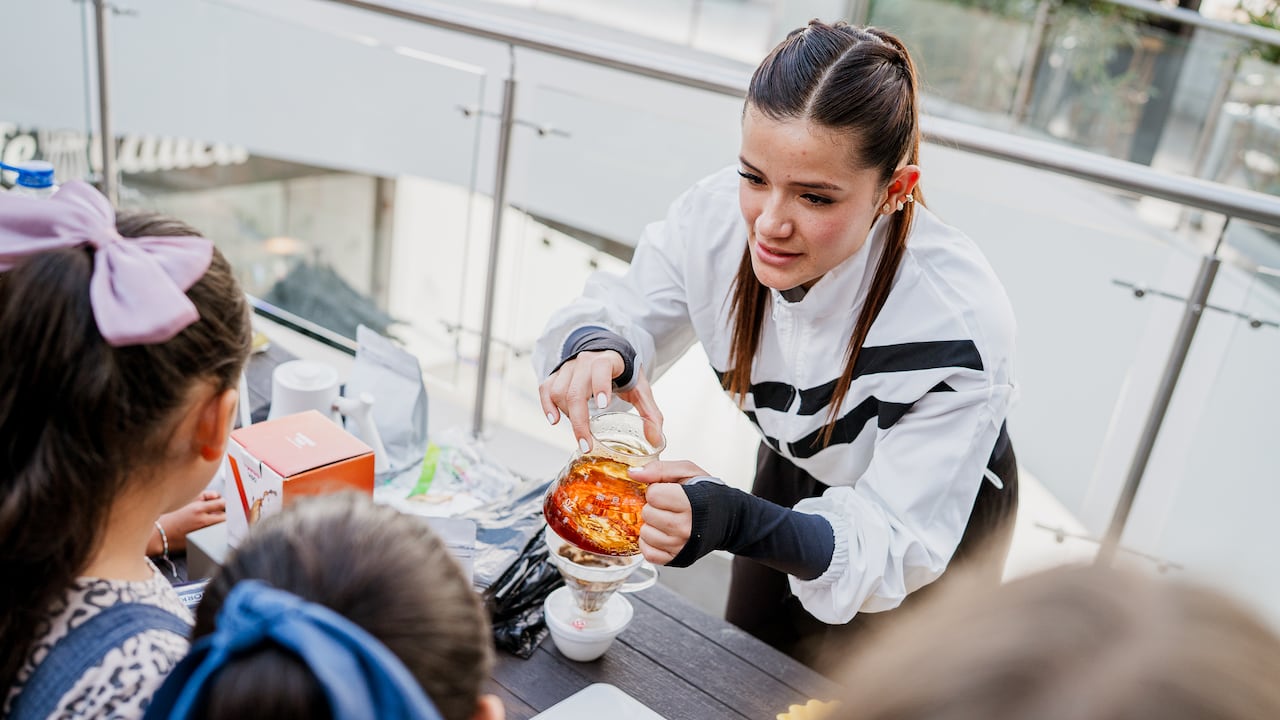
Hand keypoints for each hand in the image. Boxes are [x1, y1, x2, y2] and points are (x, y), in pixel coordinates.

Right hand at [151, 491, 225, 554]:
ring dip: (221, 525)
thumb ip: (204, 496)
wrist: (159, 536)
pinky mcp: (201, 544)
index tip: (224, 505)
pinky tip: (210, 532)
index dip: (225, 504)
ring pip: (222, 528)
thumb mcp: (185, 502)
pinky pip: (215, 538)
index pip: (223, 503)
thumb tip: (217, 495)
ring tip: (215, 523)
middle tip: (222, 515)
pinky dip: (216, 534)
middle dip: (226, 515)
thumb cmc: (170, 518)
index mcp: (198, 509)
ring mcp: (202, 534)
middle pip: (226, 517)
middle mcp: (202, 521)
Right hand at [539, 351, 663, 449]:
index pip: (601, 367)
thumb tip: (656, 439)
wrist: (607, 354)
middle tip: (586, 444)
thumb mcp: (641, 389)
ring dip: (567, 415)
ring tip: (580, 430)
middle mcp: (585, 361)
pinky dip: (547, 405)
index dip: (600, 385)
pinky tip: (554, 420)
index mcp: (608, 360)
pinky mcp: (557, 374)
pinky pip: (546, 389)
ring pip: (558, 391)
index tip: (603, 406)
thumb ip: (650, 413)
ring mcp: (568, 368)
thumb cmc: (625, 374)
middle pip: (575, 389)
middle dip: (579, 420)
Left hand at [631, 460, 705, 564]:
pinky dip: (650, 542)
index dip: (656, 490)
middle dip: (653, 506)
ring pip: (645, 533)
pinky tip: (662, 533)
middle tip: (667, 506)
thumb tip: (633, 473)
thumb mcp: (687, 472)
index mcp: (691, 503)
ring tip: (666, 519)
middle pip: (647, 513)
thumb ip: (659, 469)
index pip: (653, 494)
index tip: (667, 492)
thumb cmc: (707, 493)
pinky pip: (647, 552)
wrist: (726, 518)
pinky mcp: (675, 559)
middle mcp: (686, 528)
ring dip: (651, 525)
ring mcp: (680, 546)